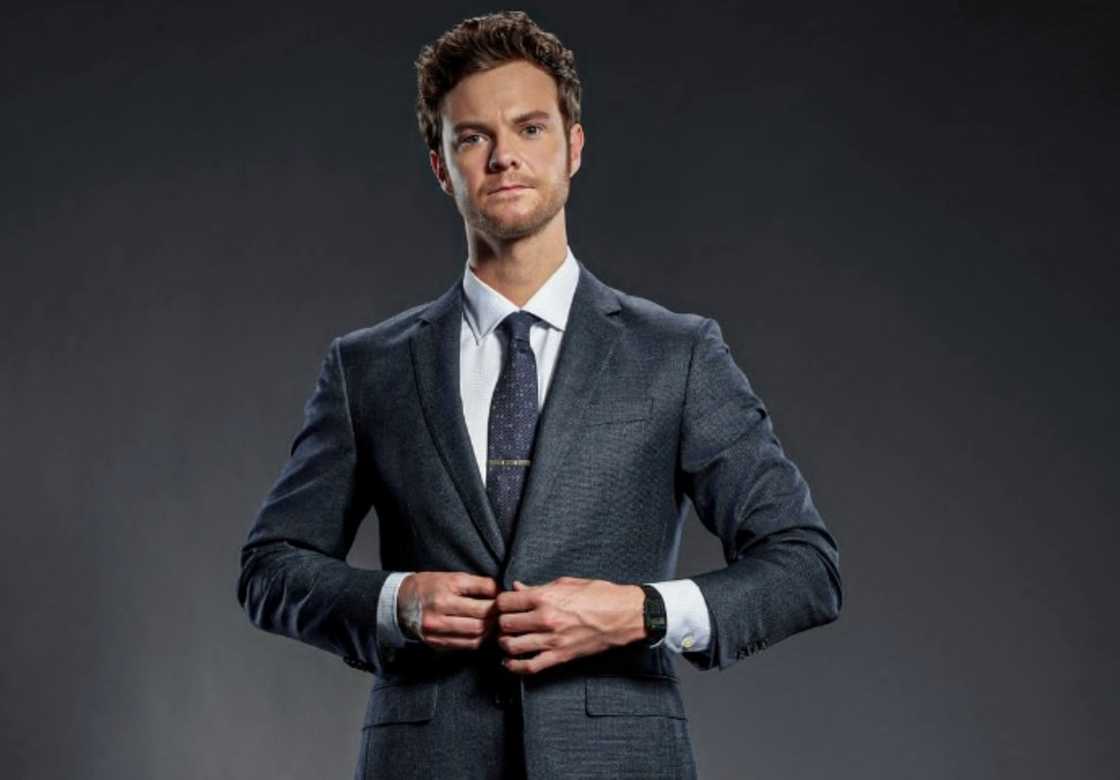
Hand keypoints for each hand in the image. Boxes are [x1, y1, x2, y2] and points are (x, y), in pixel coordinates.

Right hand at [397, 572, 499, 649]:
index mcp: (446, 589)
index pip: (483, 595)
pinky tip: (482, 633)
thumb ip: (477, 584)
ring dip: (489, 631)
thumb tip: (501, 592)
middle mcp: (440, 610)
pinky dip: (478, 640)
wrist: (400, 602)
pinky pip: (465, 645)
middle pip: (481, 618)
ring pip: (475, 635)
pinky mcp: (436, 642)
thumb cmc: (429, 585)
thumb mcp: (451, 577)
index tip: (504, 599)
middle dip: (496, 617)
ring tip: (494, 624)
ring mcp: (437, 629)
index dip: (498, 599)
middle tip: (504, 614)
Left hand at [495, 576, 645, 674]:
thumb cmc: (598, 594)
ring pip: (512, 646)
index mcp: (545, 597)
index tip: (504, 605)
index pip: (505, 602)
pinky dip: (514, 667)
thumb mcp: (566, 584)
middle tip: (505, 622)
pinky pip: (530, 666)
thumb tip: (516, 588)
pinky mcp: (560, 656)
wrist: (623, 615)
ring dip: (505, 643)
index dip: (500, 603)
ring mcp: (552, 640)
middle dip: (501, 623)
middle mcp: (545, 619)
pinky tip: (509, 662)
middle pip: (505, 624)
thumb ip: (537, 588)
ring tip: (508, 639)